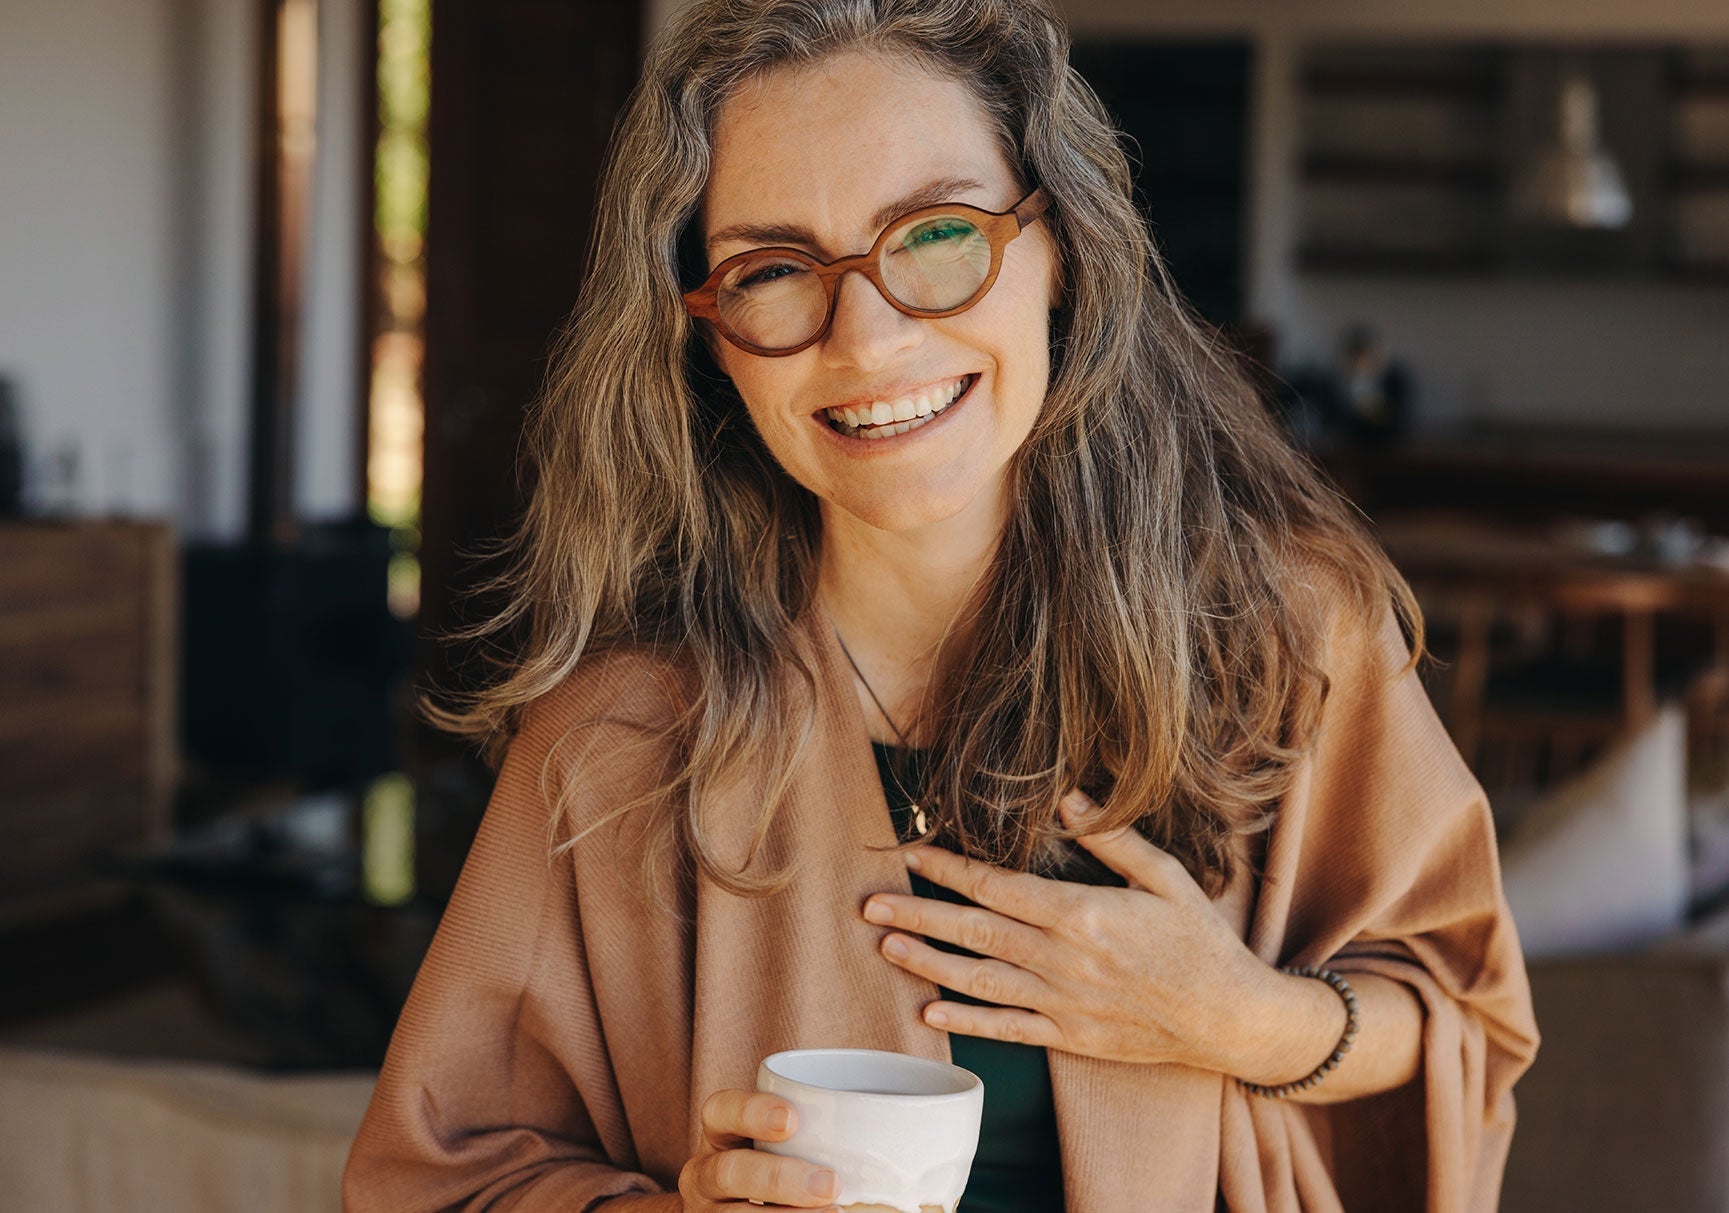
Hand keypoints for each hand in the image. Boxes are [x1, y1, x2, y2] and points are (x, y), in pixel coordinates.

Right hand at [675, 1088, 841, 1210]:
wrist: (750, 1207)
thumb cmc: (785, 1164)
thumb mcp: (788, 1141)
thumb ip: (829, 1126)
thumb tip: (922, 1113)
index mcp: (721, 1134)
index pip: (720, 1110)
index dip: (751, 1111)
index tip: (793, 1119)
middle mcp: (704, 1174)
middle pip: (729, 1171)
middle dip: (779, 1179)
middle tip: (832, 1184)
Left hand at [861, 790, 1280, 1074]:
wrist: (1230, 1017)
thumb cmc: (1200, 939)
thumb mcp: (1166, 875)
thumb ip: (1112, 837)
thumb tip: (1066, 796)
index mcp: (1082, 913)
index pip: (998, 886)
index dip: (949, 868)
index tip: (912, 852)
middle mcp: (1063, 960)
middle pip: (975, 932)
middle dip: (918, 916)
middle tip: (869, 907)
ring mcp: (1063, 1003)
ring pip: (980, 981)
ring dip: (929, 965)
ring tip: (886, 949)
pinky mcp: (1070, 1037)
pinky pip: (1008, 1029)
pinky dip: (967, 1023)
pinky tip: (930, 1013)